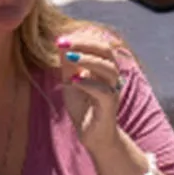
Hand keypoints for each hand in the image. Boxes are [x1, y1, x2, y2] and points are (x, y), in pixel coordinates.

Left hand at [56, 28, 124, 152]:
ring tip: (69, 58)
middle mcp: (111, 75)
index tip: (60, 39)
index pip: (98, 44)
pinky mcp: (110, 105)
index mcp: (103, 66)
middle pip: (107, 50)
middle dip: (86, 44)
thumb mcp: (71, 82)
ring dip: (88, 60)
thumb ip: (68, 65)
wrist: (92, 135)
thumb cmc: (83, 107)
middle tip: (65, 43)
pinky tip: (74, 80)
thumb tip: (61, 44)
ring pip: (108, 68)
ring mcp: (113, 89)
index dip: (81, 39)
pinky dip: (89, 83)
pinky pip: (104, 91)